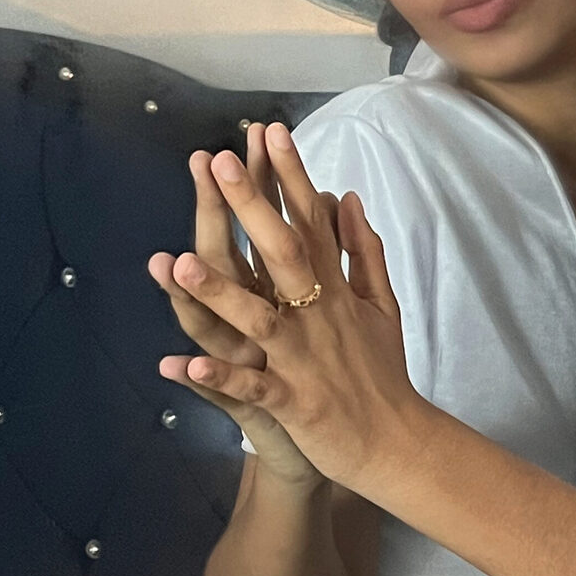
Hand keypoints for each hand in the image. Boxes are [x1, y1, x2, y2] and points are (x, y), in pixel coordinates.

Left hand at [163, 123, 420, 488]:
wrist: (398, 443)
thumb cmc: (383, 373)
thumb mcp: (382, 306)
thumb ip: (363, 253)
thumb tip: (347, 199)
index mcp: (338, 291)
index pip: (312, 222)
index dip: (291, 176)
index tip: (271, 132)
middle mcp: (320, 316)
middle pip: (282, 254)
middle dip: (250, 207)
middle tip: (220, 162)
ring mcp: (305, 358)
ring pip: (258, 318)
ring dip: (218, 292)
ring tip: (178, 263)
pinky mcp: (295, 402)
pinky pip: (253, 388)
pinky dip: (222, 377)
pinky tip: (184, 366)